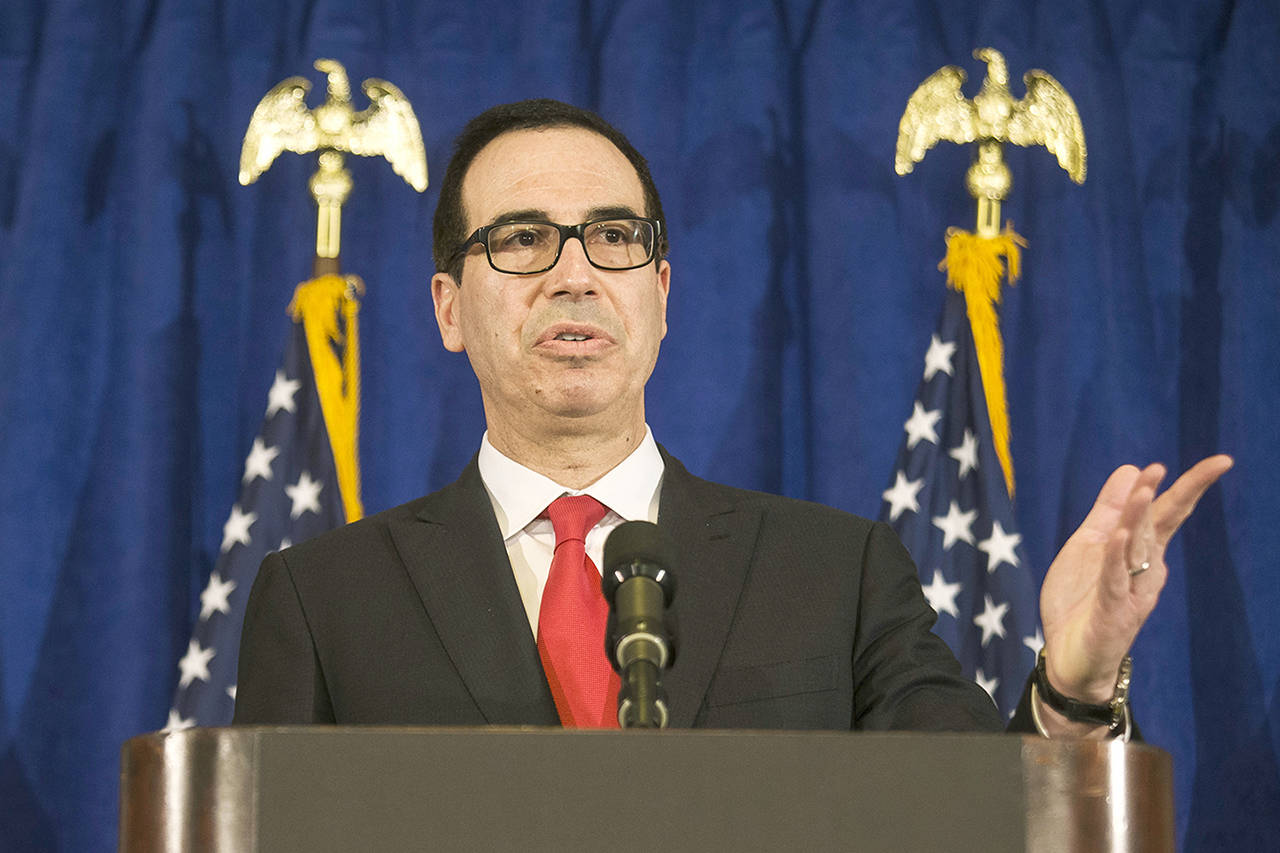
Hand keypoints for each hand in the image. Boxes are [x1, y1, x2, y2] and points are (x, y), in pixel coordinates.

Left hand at [1038, 455, 1232, 712]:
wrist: (1069, 657)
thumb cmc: (1082, 599)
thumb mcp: (1090, 544)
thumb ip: (1109, 510)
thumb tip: (1132, 468)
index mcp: (1140, 551)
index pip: (1167, 513)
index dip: (1187, 486)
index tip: (1219, 462)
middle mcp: (1144, 570)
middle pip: (1164, 526)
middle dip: (1183, 495)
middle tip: (1213, 467)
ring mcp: (1130, 592)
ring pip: (1137, 549)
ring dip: (1140, 518)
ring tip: (1146, 488)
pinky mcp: (1111, 613)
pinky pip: (1113, 582)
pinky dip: (1114, 559)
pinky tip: (1117, 535)